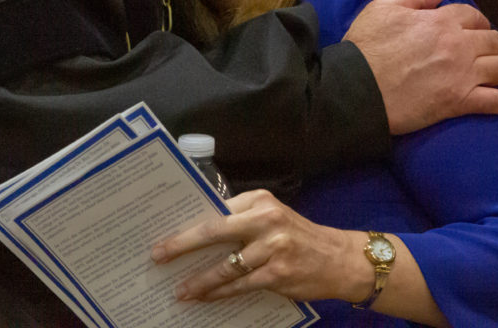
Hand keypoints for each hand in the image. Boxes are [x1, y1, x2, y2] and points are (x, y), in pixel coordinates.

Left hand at [150, 189, 368, 303]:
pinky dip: (219, 293)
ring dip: (199, 280)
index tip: (163, 231)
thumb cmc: (298, 237)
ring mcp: (273, 247)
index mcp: (260, 201)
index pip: (215, 210)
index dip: (188, 223)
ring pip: (225, 266)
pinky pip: (240, 286)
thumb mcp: (272, 218)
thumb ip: (241, 221)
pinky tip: (205, 298)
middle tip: (158, 255)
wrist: (339, 259)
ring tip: (180, 289)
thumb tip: (197, 234)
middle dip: (182, 244)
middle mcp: (266, 220)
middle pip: (214, 231)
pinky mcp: (278, 274)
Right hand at [343, 0, 497, 133]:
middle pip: (494, 40)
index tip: (478, 31)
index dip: (479, 23)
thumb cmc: (365, 48)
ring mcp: (462, 74)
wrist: (357, 89)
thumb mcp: (381, 8)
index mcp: (440, 20)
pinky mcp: (460, 101)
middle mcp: (458, 44)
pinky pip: (497, 101)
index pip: (473, 16)